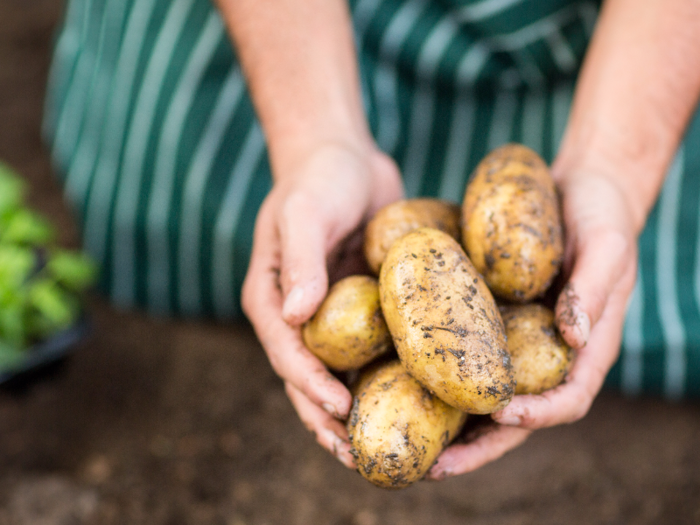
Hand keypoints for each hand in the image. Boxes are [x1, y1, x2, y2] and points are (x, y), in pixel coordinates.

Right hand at [241, 141, 402, 466]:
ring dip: (358, 410)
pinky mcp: (362, 308)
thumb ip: (299, 262)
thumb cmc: (318, 179)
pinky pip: (372, 349)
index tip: (341, 412)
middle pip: (308, 379)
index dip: (310, 387)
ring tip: (384, 447)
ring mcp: (331, 316)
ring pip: (341, 374)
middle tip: (359, 457)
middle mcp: (298, 316)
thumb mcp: (305, 213)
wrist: (343, 157)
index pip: (287, 354)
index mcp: (271, 299)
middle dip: (329, 420)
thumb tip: (296, 317)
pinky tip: (414, 399)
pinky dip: (386, 376)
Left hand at [428, 166, 638, 478]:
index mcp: (585, 350)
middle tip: (435, 465)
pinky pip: (465, 354)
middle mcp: (548, 354)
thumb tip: (573, 336)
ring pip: (484, 394)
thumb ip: (595, 289)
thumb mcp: (608, 247)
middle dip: (479, 444)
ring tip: (406, 439)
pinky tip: (400, 377)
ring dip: (451, 422)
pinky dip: (439, 373)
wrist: (579, 191)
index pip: (567, 401)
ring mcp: (518, 341)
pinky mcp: (492, 322)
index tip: (501, 416)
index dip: (536, 417)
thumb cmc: (602, 217)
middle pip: (517, 415)